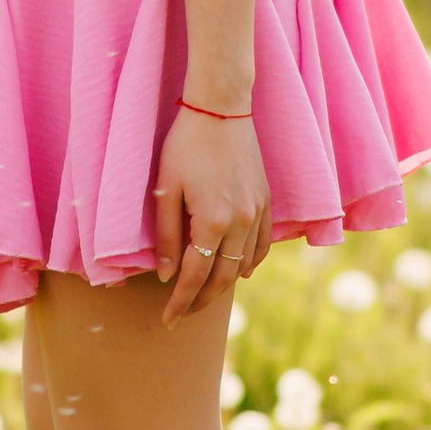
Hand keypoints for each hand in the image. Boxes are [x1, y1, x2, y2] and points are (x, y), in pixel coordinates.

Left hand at [152, 104, 270, 322]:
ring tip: (204, 295)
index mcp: (213, 221)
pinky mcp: (265, 201)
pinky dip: (248, 264)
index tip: (168, 320)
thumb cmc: (185, 145)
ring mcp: (257, 212)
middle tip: (182, 313)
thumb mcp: (165, 189)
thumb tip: (165, 275)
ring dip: (224, 285)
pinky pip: (261, 244)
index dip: (180, 302)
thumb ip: (165, 236)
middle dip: (201, 301)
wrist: (220, 109)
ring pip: (244, 265)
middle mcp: (241, 222)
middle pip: (222, 278)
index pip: (195, 276)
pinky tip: (237, 271)